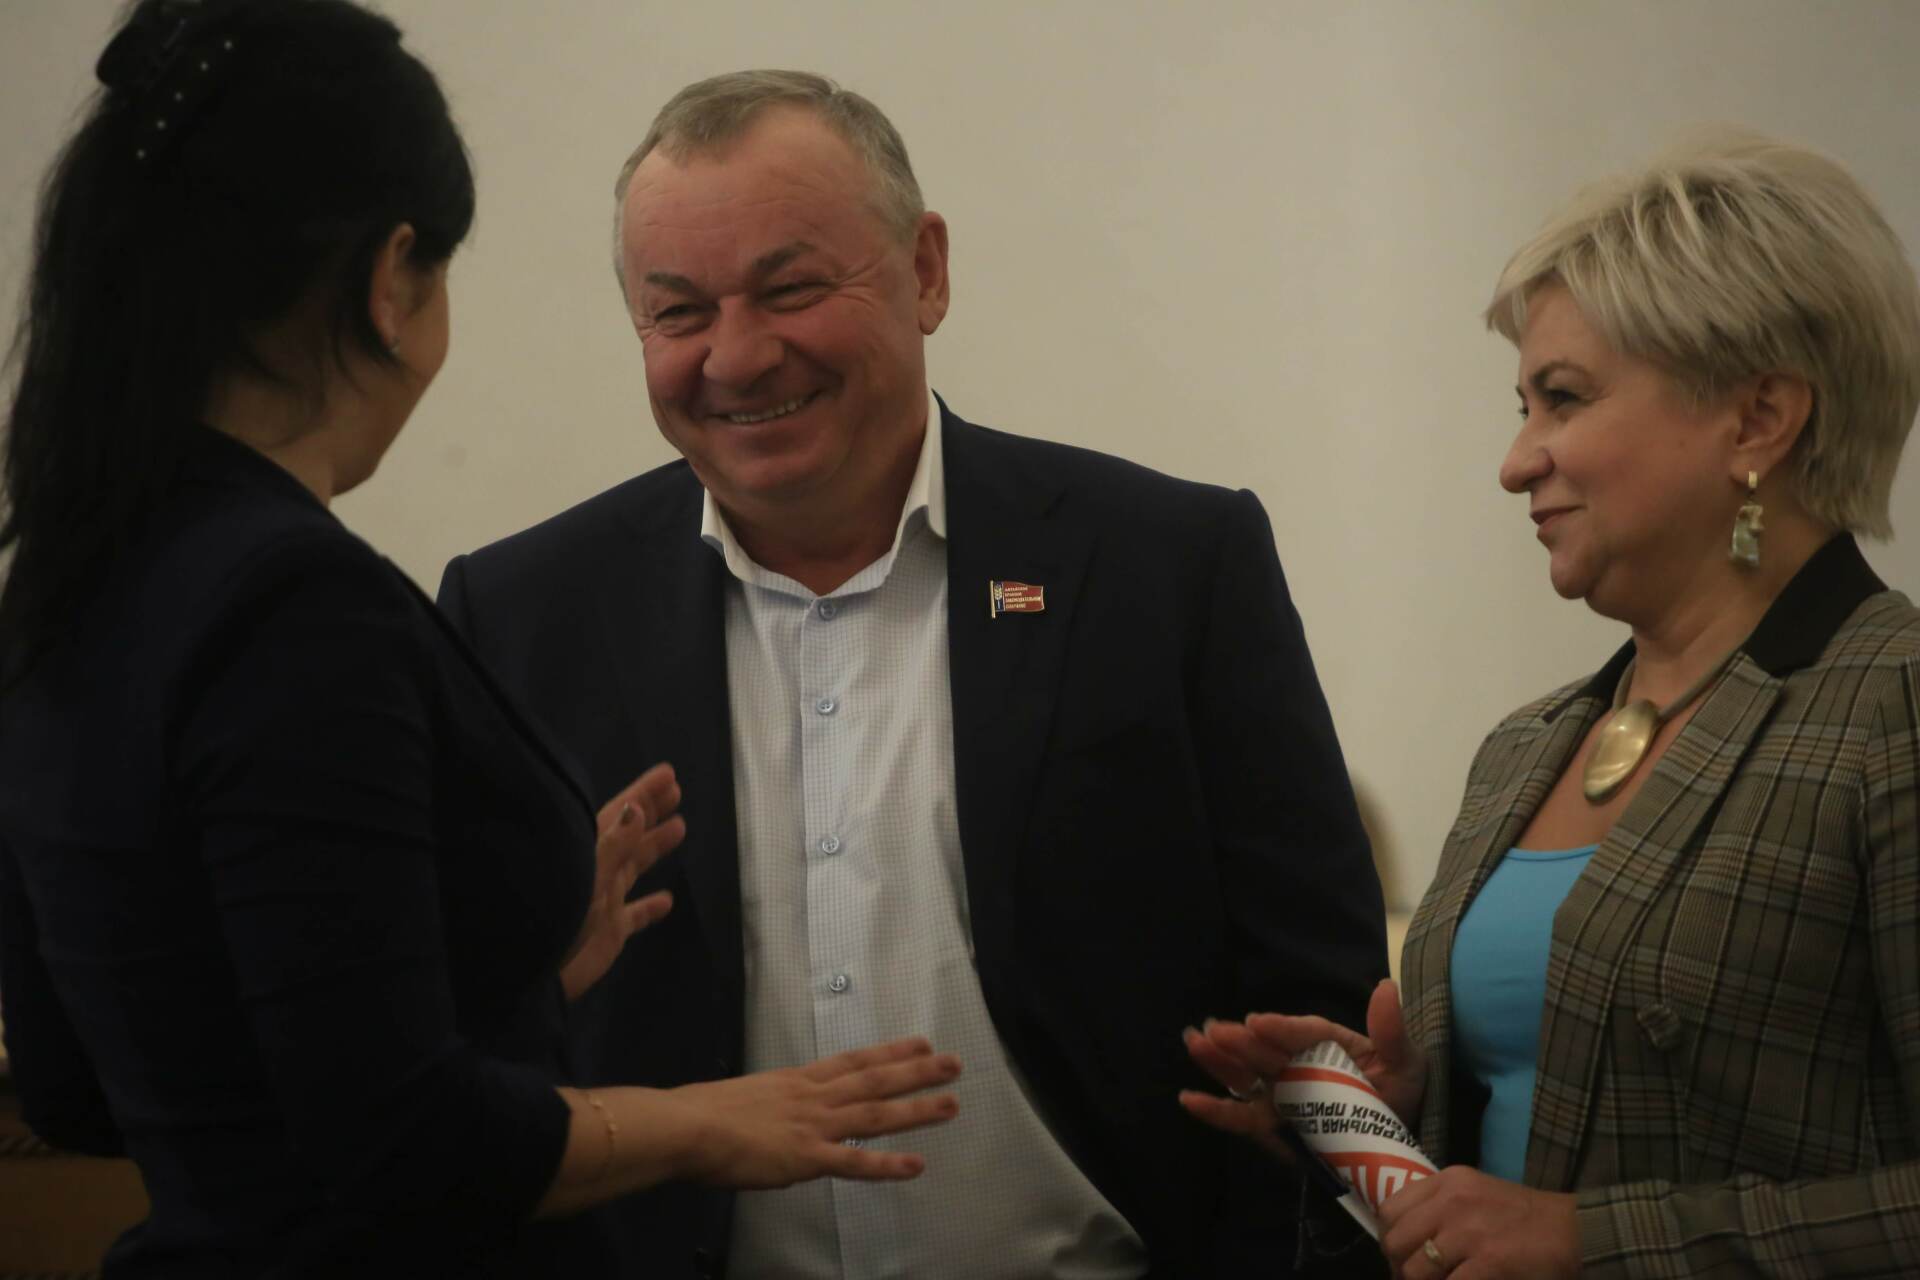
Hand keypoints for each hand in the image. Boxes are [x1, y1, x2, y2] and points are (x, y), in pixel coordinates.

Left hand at [560, 763, 685, 999]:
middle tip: (676, 791)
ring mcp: (604, 900)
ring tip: (679, 827)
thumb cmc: (556, 919)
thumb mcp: (587, 878)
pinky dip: (650, 908)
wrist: (534, 977)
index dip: (643, 793)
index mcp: (589, 853)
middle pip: (630, 835)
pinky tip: (667, 901)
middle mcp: (598, 870)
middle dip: (651, 811)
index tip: (668, 775)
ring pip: (635, 867)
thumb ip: (613, 846)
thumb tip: (635, 808)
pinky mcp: (610, 931)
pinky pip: (636, 916)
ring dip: (654, 847)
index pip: (620, 814)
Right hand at [672, 1037, 961, 1186]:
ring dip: (916, 1109)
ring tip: (951, 1104)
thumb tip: (778, 1117)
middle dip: (917, 1071)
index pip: (853, 1060)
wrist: (689, 1125)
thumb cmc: (705, 1113)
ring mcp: (814, 1125)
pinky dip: (886, 1165)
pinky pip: (854, 1163)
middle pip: (875, 1080)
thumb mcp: (748, 1097)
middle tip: (954, 1063)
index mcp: (798, 1080)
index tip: (920, 1042)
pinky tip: (915, 1165)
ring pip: (875, 1114)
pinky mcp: (807, 1157)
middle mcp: (814, 1097)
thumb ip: (773, 1106)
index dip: (890, 1051)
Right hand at [1180, 979, 1425, 1150]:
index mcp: (1327, 1043)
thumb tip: (1385, 987)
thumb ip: (1390, 1032)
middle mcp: (1297, 1063)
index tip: (1258, 1022)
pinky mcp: (1269, 1124)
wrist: (1393, 1145)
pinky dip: (1214, 1111)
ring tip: (1195, 1043)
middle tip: (1215, 1031)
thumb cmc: (1398, 1093)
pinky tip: (1188, 1099)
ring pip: (1245, 1075)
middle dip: (1241, 1042)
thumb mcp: (1405, 1064)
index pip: (1303, 1033)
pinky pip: (1240, 1116)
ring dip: (1218, 1062)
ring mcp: (1280, 1093)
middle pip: (1266, 1051)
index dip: (1281, 1028)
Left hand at [1378, 1165, 1577, 1278]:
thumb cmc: (1523, 1216)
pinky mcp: (1489, 1260)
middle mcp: (1452, 1201)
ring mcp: (1469, 1231)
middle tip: (1412, 1279)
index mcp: (1447, 1181)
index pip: (1390, 1209)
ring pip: (1416, 1269)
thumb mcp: (1474, 1193)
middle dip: (1399, 1266)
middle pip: (1396, 1241)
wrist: (1573, 1230)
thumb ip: (1439, 1207)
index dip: (1388, 1238)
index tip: (1399, 1256)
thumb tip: (1403, 1241)